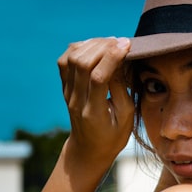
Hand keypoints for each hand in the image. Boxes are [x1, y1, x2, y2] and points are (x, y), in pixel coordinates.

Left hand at [57, 37, 134, 166]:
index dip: (112, 57)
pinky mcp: (64, 88)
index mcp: (93, 112)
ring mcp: (67, 93)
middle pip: (81, 63)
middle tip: (120, 41)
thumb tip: (119, 60)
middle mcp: (75, 101)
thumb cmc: (112, 137)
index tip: (127, 45)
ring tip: (109, 42)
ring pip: (70, 58)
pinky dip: (78, 48)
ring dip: (90, 45)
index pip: (98, 78)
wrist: (88, 150)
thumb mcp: (126, 117)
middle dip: (102, 46)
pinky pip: (64, 61)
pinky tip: (94, 46)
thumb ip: (122, 89)